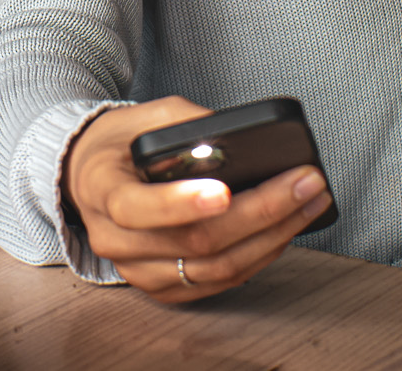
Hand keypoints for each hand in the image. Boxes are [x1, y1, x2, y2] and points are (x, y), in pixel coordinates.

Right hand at [61, 96, 332, 302]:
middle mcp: (113, 239)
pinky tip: (284, 229)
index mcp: (100, 189)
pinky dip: (258, 257)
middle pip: (193, 242)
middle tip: (304, 183)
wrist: (92, 176)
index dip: (182, 203)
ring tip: (309, 203)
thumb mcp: (147, 115)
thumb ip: (188, 125)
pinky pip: (218, 282)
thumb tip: (241, 143)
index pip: (137, 207)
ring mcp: (137, 271)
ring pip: (214, 269)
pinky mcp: (162, 286)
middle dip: (259, 212)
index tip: (226, 190)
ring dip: (271, 238)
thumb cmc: (123, 141)